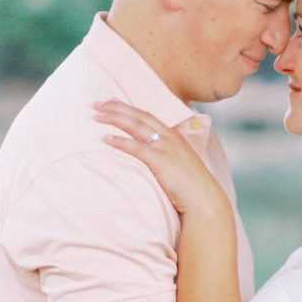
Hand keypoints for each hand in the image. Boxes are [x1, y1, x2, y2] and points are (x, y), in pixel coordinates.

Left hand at [94, 99, 227, 219]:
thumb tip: (154, 160)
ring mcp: (165, 147)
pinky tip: (106, 138)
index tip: (113, 102)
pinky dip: (119, 141)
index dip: (129, 108)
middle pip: (139, 116)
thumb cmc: (192, 188)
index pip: (148, 116)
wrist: (204, 199)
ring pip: (136, 126)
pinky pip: (135, 146)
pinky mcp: (160, 160)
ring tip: (97, 116)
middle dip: (117, 107)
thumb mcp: (181, 165)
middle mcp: (170, 137)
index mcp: (175, 136)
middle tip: (97, 103)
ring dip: (115, 118)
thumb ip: (168, 158)